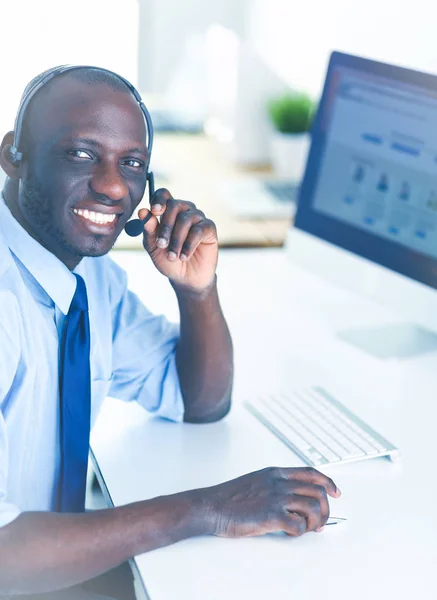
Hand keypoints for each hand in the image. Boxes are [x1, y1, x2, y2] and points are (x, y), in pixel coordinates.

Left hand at [139, 188, 217, 291]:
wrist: (186, 277)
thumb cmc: (168, 259)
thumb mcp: (153, 246)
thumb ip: (149, 229)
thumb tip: (142, 212)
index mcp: (168, 211)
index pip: (164, 194)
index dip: (159, 199)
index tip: (154, 211)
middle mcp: (184, 210)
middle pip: (175, 205)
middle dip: (166, 226)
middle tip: (161, 244)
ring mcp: (198, 218)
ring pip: (186, 220)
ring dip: (176, 240)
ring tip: (172, 256)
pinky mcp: (209, 228)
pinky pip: (198, 230)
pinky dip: (189, 245)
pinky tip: (183, 256)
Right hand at [198, 467, 340, 537]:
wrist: (211, 506)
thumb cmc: (230, 497)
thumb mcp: (256, 482)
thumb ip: (276, 487)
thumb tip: (296, 503)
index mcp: (276, 473)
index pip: (311, 473)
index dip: (328, 482)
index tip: (336, 492)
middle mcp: (279, 483)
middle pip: (318, 492)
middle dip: (325, 511)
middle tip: (318, 523)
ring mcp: (276, 498)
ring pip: (314, 508)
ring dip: (315, 523)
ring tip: (304, 529)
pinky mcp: (271, 515)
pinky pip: (299, 525)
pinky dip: (299, 532)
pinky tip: (289, 532)